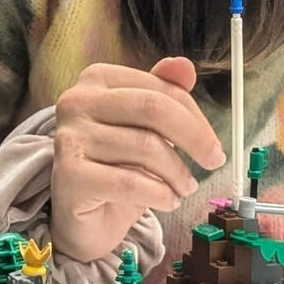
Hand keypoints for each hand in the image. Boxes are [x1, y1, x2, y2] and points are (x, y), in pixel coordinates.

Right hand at [50, 55, 225, 263]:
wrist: (81, 216)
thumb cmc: (114, 167)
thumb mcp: (143, 129)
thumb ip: (162, 95)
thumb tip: (185, 67)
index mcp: (96, 80)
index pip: (159, 88)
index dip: (195, 117)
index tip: (213, 143)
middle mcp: (77, 102)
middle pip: (153, 108)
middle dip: (195, 138)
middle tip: (214, 161)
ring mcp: (69, 137)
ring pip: (146, 148)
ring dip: (178, 174)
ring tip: (184, 188)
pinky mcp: (69, 175)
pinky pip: (130, 182)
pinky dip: (160, 195)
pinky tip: (167, 201)